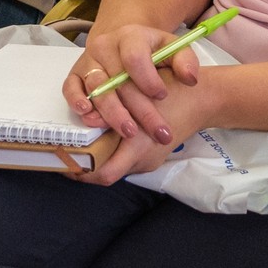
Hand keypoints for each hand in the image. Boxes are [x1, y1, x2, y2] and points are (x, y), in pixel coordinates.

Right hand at [62, 21, 205, 142]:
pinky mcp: (74, 74)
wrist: (124, 42)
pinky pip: (70, 88)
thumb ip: (185, 60)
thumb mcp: (172, 47)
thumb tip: (190, 79)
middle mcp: (105, 46)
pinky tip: (90, 117)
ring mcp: (88, 61)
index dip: (148, 78)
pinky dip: (77, 102)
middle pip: (119, 81)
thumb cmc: (151, 50)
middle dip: (141, 111)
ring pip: (97, 89)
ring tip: (130, 133)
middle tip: (160, 133)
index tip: (162, 95)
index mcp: (131, 35)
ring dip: (113, 114)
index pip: (135, 57)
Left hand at [69, 71, 217, 184]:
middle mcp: (142, 159)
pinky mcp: (152, 158)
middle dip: (84, 169)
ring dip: (99, 160)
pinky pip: (126, 162)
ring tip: (81, 147)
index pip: (104, 174)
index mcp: (138, 146)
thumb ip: (111, 106)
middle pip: (105, 176)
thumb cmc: (172, 92)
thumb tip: (87, 116)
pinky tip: (104, 140)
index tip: (64, 160)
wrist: (202, 99)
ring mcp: (149, 161)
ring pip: (114, 168)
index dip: (81, 171)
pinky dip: (112, 154)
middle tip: (66, 158)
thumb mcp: (138, 92)